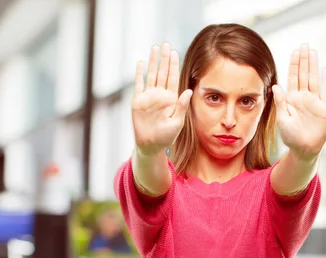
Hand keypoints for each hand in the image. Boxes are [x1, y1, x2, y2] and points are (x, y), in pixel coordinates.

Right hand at [132, 42, 192, 156]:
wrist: (150, 145)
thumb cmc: (166, 137)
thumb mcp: (177, 122)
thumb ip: (182, 106)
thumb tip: (188, 91)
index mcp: (171, 99)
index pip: (173, 78)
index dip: (174, 65)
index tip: (175, 52)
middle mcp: (160, 95)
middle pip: (162, 72)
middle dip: (164, 59)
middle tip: (165, 44)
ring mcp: (149, 97)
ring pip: (151, 75)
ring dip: (152, 62)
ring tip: (154, 48)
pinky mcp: (138, 101)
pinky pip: (138, 84)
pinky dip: (139, 74)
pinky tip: (140, 63)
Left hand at [272, 43, 325, 160]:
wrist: (304, 149)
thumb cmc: (290, 136)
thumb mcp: (282, 119)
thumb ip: (280, 102)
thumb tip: (275, 86)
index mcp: (292, 99)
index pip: (293, 78)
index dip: (294, 65)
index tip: (294, 52)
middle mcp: (303, 97)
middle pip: (304, 75)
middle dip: (304, 60)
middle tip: (304, 45)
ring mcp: (314, 102)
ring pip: (314, 80)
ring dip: (314, 66)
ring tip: (313, 52)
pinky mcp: (324, 108)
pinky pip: (325, 92)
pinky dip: (325, 81)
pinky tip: (325, 69)